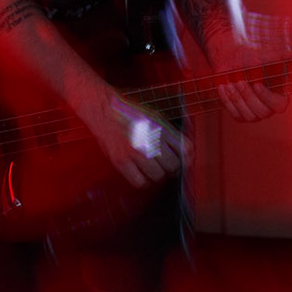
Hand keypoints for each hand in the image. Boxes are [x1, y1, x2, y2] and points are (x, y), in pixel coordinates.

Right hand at [72, 84, 187, 188]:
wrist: (104, 109)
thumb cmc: (129, 113)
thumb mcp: (155, 117)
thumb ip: (172, 133)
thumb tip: (188, 151)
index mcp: (160, 127)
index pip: (184, 149)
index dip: (186, 157)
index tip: (183, 160)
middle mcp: (149, 139)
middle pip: (173, 165)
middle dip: (172, 167)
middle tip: (167, 165)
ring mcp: (135, 152)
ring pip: (158, 176)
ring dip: (158, 173)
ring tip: (152, 167)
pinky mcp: (121, 161)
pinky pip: (140, 182)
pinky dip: (143, 180)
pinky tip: (141, 172)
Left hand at [206, 35, 287, 122]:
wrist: (237, 64)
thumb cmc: (256, 60)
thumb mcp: (269, 57)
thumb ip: (283, 57)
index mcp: (280, 97)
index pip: (278, 105)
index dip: (267, 97)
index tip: (256, 84)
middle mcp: (269, 109)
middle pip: (262, 112)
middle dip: (249, 97)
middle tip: (240, 81)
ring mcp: (255, 115)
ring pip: (248, 115)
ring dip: (237, 100)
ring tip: (230, 84)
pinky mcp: (241, 115)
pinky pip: (234, 114)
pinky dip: (227, 101)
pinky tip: (223, 87)